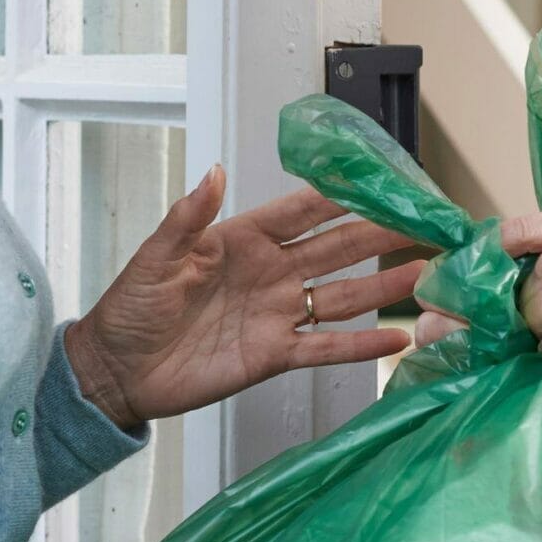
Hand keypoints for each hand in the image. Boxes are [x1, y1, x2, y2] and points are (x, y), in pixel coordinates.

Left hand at [68, 168, 422, 427]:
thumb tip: (216, 171)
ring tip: (424, 272)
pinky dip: (361, 345)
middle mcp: (270, 272)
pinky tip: (395, 338)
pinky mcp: (274, 355)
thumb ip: (189, 217)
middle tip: (423, 222)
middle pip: (336, 248)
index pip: (303, 211)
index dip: (342, 195)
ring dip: (382, 284)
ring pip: (341, 294)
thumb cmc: (130, 309)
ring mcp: (276, 314)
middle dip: (379, 233)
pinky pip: (325, 347)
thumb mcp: (155, 257)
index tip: (382, 179)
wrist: (117, 371)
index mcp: (243, 239)